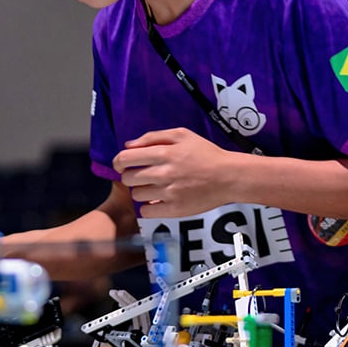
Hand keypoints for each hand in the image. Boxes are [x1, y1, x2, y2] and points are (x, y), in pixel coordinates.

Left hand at [112, 127, 233, 217]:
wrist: (229, 176)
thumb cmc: (206, 153)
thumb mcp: (182, 134)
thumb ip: (152, 136)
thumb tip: (128, 145)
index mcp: (163, 152)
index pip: (125, 158)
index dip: (118, 162)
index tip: (122, 165)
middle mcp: (164, 173)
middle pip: (127, 178)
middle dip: (129, 176)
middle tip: (140, 176)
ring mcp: (169, 192)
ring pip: (136, 195)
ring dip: (141, 191)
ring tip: (154, 187)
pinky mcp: (175, 209)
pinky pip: (147, 212)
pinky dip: (149, 207)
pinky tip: (158, 200)